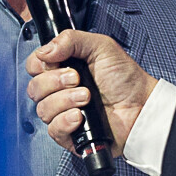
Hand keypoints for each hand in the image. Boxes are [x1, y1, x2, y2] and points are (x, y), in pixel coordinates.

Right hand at [25, 29, 155, 153]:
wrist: (142, 106)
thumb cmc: (125, 78)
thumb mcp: (100, 46)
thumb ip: (70, 39)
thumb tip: (44, 51)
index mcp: (62, 69)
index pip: (33, 66)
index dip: (40, 64)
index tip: (58, 62)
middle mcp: (59, 92)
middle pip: (34, 88)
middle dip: (55, 81)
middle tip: (77, 78)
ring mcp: (63, 114)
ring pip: (42, 109)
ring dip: (64, 100)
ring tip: (86, 97)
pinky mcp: (70, 135)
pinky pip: (53, 130)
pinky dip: (65, 121)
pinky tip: (80, 116)